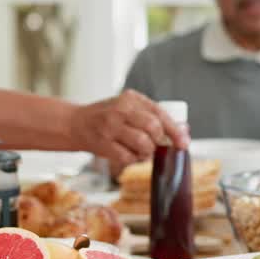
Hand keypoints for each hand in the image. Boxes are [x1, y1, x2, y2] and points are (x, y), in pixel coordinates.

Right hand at [70, 90, 185, 168]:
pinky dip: (133, 159)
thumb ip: (151, 115)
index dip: (175, 130)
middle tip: (155, 145)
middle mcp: (120, 110)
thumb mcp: (128, 107)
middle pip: (152, 127)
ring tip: (142, 151)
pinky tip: (130, 155)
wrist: (76, 124)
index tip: (183, 142)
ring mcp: (110, 127)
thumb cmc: (107, 117)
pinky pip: (127, 157)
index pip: (159, 112)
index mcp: (131, 98)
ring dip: (147, 152)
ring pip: (142, 143)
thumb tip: (183, 130)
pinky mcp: (102, 144)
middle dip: (159, 141)